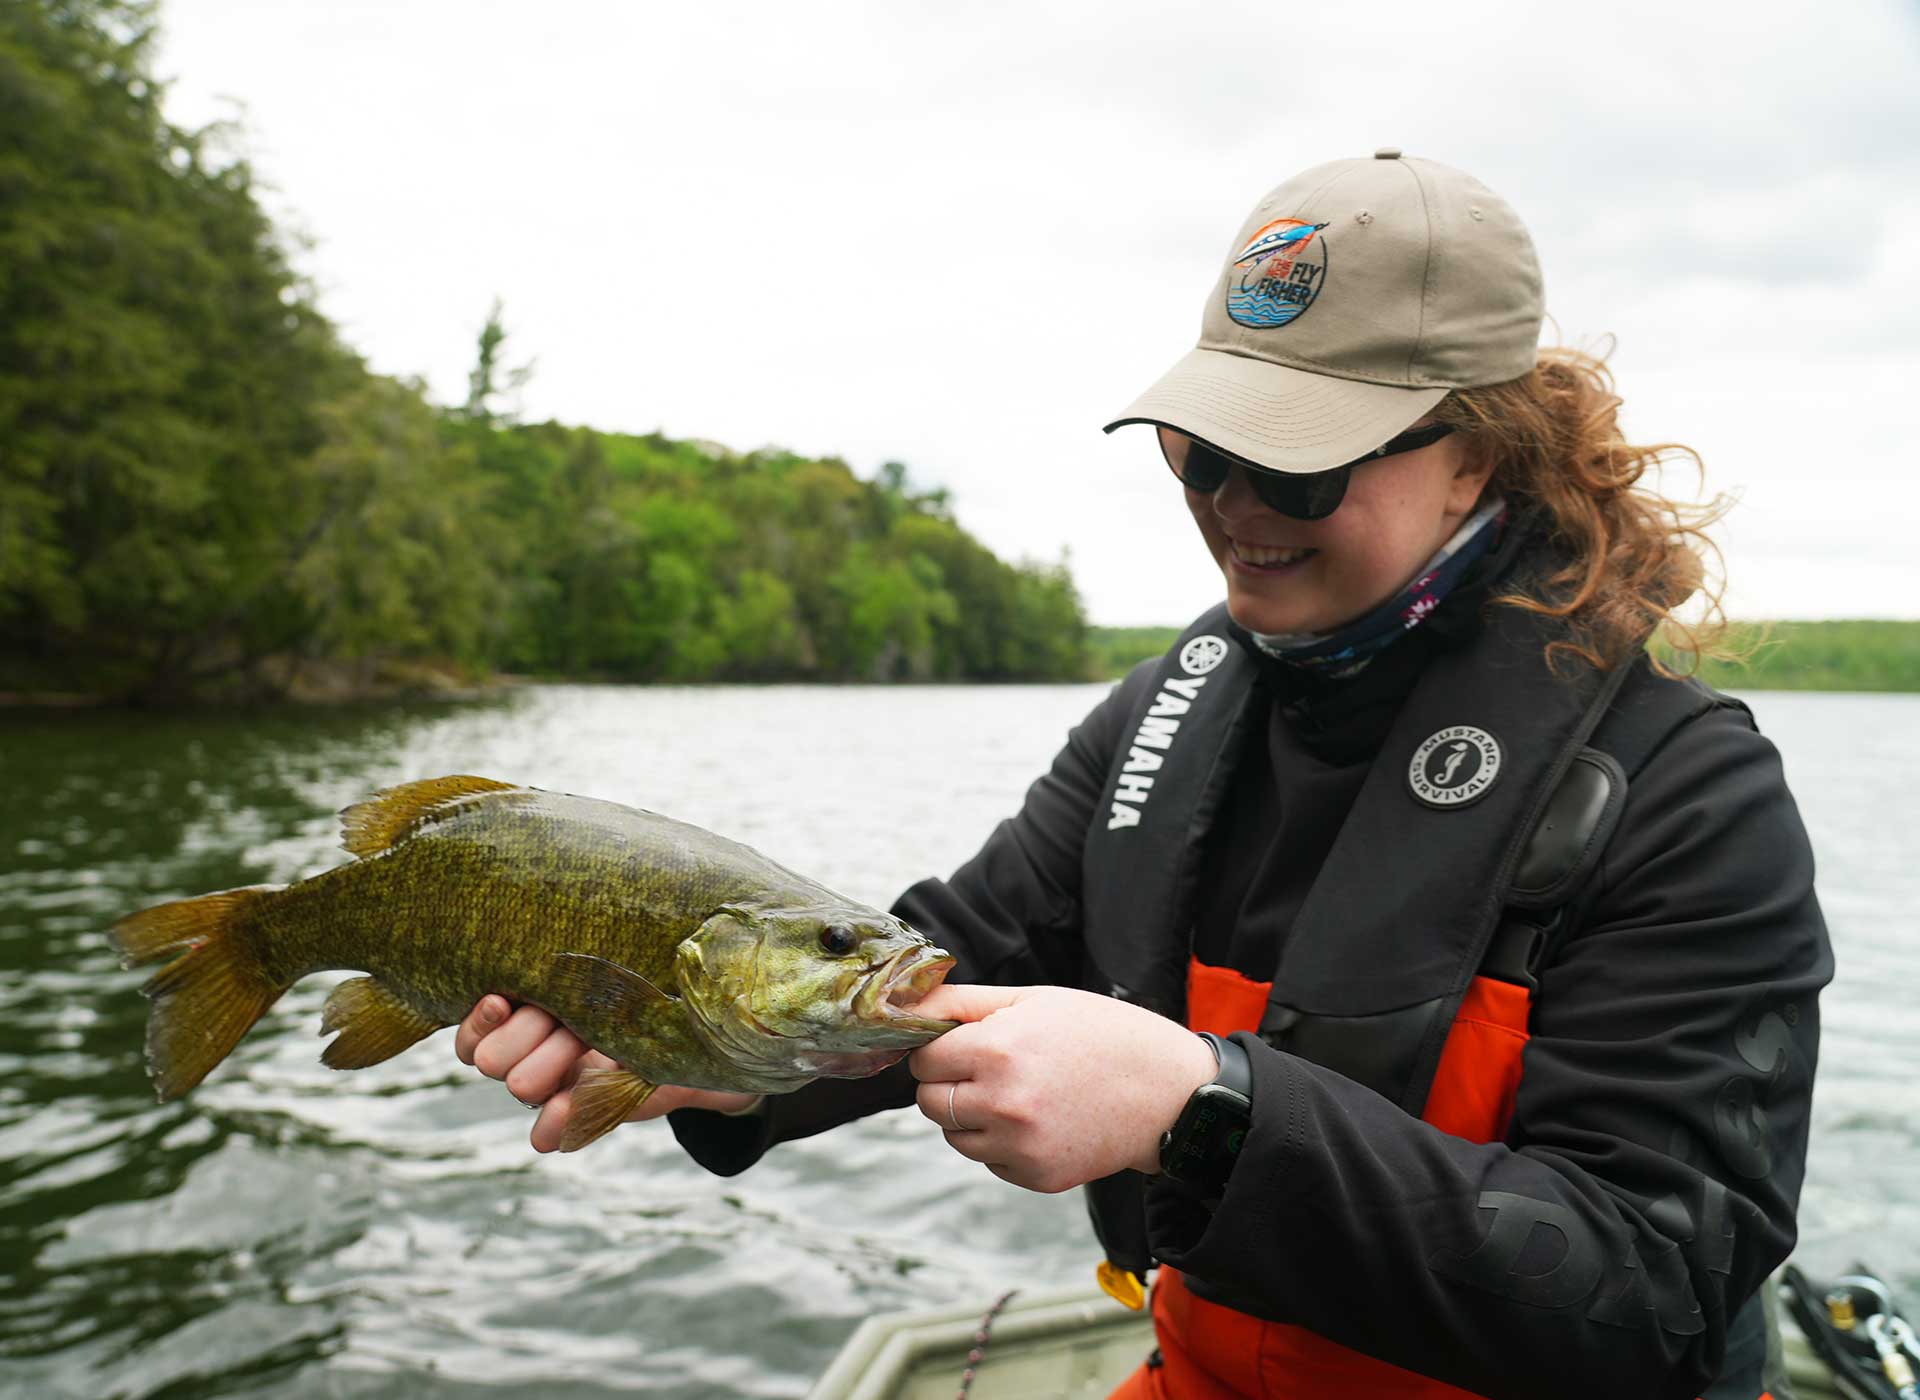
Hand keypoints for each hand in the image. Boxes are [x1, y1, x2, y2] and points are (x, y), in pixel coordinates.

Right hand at [454, 995, 760, 1151]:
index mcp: (535, 1004)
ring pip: (521, 1084)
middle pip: (492, 1056)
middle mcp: (537, 1047)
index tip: (502, 1000)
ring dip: (543, 1070)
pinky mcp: (588, 1111)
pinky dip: (554, 1122)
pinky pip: (551, 1129)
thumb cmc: (650, 989)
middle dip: (522, 1038)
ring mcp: (559, 1082)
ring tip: (576, 1051)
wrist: (699, 1033)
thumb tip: (573, 958)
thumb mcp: (621, 973)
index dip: (480, 1020)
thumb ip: (590, 968)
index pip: (475, 1027)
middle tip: (559, 1024)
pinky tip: (556, 1122)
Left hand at [906, 984, 1218, 1193]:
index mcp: (997, 1050)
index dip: (940, 1049)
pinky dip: (1002, 1143)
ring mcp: (1019, 1146)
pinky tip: (1041, 1120)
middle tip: (990, 1068)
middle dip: (949, 1083)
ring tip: (1020, 1093)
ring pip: (954, 1136)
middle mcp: (1002, 1103)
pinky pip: (989, 1161)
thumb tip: (904, 1004)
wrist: (1168, 1092)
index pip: (923, 1060)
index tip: (964, 1044)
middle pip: (930, 1101)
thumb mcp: (1033, 1000)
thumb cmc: (1100, 1034)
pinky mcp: (1036, 1176)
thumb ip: (962, 1003)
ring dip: (971, 1116)